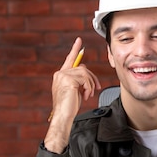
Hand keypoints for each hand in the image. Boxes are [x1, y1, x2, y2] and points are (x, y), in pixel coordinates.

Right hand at [44, 37, 100, 152]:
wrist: (63, 116)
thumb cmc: (69, 107)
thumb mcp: (74, 90)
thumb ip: (78, 80)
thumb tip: (87, 75)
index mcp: (60, 75)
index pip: (70, 59)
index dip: (75, 49)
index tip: (79, 41)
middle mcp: (60, 73)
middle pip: (82, 67)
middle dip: (92, 78)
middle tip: (96, 88)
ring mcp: (63, 75)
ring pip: (85, 73)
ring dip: (90, 84)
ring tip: (88, 94)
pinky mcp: (68, 79)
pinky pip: (85, 79)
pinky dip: (89, 87)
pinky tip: (86, 95)